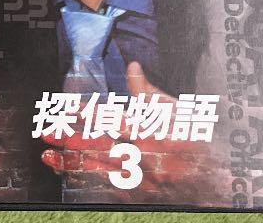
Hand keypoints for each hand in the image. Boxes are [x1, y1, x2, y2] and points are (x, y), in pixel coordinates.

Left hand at [39, 61, 231, 206]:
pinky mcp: (140, 193)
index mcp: (151, 134)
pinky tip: (72, 175)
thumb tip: (132, 67)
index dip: (86, 113)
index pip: (112, 120)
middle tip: (44, 133)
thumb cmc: (198, 140)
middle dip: (68, 141)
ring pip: (99, 172)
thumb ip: (149, 92)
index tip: (65, 107)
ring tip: (48, 159)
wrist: (218, 180)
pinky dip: (88, 181)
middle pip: (97, 148)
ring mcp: (140, 180)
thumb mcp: (179, 109)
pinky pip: (109, 187)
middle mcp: (143, 159)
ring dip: (72, 165)